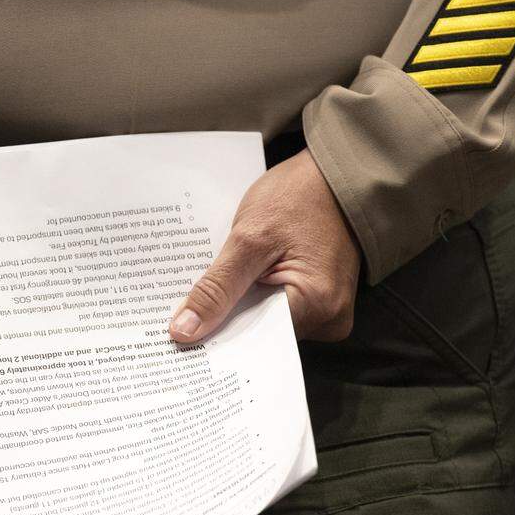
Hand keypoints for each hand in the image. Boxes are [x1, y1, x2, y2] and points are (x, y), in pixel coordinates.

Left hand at [168, 148, 361, 342]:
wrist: (336, 172)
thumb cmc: (299, 196)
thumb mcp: (249, 239)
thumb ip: (217, 288)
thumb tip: (185, 332)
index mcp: (317, 307)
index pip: (253, 342)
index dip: (214, 339)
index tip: (178, 337)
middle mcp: (328, 319)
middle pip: (259, 336)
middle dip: (222, 323)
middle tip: (181, 315)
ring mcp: (327, 310)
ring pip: (265, 321)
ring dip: (237, 307)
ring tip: (208, 293)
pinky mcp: (319, 299)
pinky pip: (276, 307)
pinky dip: (252, 296)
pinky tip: (233, 282)